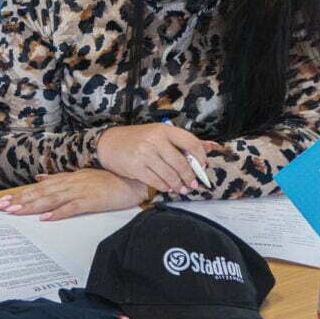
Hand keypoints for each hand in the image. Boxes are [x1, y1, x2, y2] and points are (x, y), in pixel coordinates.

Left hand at [0, 169, 147, 220]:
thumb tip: (40, 179)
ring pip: (51, 199)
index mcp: (67, 178)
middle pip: (40, 193)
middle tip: (1, 208)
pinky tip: (45, 218)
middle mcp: (70, 183)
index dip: (21, 194)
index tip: (5, 201)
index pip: (39, 188)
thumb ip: (59, 179)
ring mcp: (80, 191)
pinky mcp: (91, 201)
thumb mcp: (80, 176)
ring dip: (32, 206)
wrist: (131, 181)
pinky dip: (58, 213)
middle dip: (19, 200)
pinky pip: (71, 207)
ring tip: (16, 212)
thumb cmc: (107, 180)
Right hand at [96, 123, 218, 192]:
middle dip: (190, 177)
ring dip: (178, 185)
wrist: (108, 143)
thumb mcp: (158, 133)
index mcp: (164, 129)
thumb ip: (182, 141)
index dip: (200, 158)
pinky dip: (165, 187)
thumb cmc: (136, 138)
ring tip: (182, 189)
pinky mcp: (135, 167)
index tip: (201, 167)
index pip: (191, 143)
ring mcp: (144, 154)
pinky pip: (156, 181)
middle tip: (193, 184)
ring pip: (170, 174)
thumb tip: (210, 147)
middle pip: (181, 163)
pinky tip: (168, 188)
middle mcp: (155, 140)